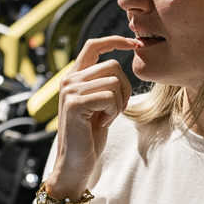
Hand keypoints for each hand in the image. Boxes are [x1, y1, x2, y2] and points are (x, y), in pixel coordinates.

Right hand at [43, 37, 137, 198]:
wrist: (76, 163)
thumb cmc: (90, 137)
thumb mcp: (98, 105)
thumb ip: (103, 84)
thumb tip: (119, 63)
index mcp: (74, 78)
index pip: (93, 46)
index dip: (115, 40)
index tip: (135, 43)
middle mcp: (69, 80)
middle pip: (113, 66)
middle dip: (125, 89)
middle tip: (115, 111)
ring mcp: (70, 91)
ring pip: (114, 81)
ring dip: (119, 103)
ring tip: (105, 118)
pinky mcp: (74, 104)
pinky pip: (109, 97)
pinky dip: (113, 112)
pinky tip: (102, 124)